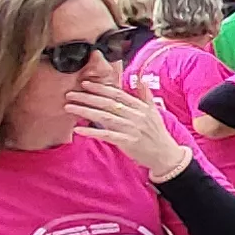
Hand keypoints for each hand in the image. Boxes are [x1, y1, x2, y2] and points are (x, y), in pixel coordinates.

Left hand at [70, 78, 190, 181]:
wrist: (165, 155)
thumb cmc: (157, 133)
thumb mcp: (154, 111)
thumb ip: (145, 95)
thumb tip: (140, 79)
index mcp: (140, 107)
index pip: (117, 94)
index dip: (100, 88)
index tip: (85, 83)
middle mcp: (135, 116)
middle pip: (108, 104)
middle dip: (87, 97)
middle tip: (70, 94)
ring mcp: (131, 129)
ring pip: (105, 117)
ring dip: (85, 111)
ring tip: (69, 107)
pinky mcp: (127, 142)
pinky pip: (106, 135)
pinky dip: (92, 132)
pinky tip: (78, 129)